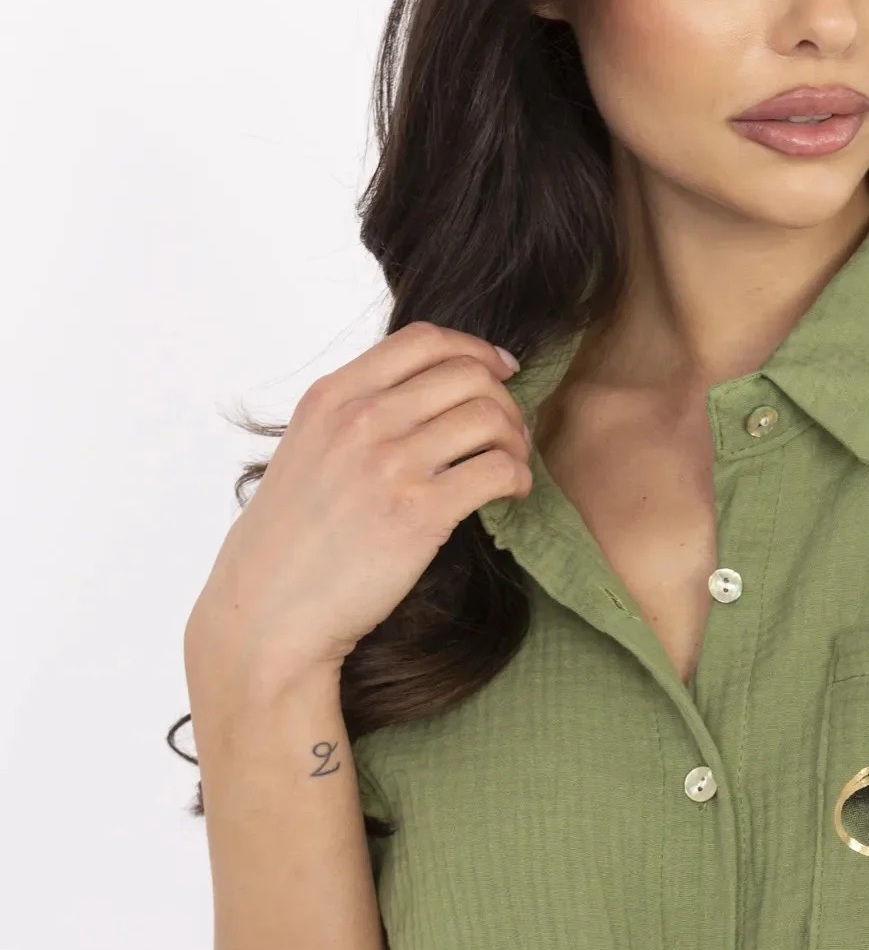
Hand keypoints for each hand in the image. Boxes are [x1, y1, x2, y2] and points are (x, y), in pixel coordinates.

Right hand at [185, 321, 531, 682]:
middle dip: (503, 397)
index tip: (499, 369)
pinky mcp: (420, 512)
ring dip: (515, 438)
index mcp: (332, 397)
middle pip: (467, 373)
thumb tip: (422, 393)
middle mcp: (361, 420)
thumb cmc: (290, 540)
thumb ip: (353, 414)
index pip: (423, 339)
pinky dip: (518, 477)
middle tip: (509, 431)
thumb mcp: (306, 450)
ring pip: (490, 415)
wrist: (269, 610)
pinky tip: (511, 494)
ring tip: (510, 464)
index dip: (474, 348)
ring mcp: (390, 463)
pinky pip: (499, 469)